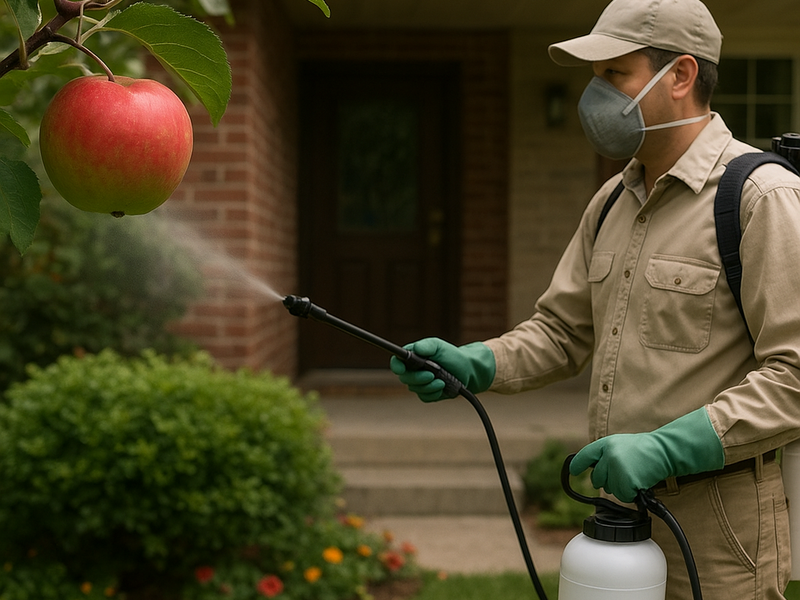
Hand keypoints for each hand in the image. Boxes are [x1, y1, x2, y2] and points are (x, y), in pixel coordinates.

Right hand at [389, 338, 494, 401]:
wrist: (468, 371)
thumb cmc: (453, 356)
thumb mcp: (440, 346)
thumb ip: (427, 346)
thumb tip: (416, 348)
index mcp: (414, 357)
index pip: (397, 362)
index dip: (397, 366)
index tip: (403, 369)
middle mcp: (414, 370)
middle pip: (404, 378)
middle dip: (418, 378)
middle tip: (432, 375)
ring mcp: (420, 383)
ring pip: (415, 389)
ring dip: (429, 386)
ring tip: (442, 380)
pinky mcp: (428, 393)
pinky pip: (424, 397)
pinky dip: (434, 393)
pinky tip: (443, 387)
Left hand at [569, 408, 724, 501]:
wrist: (665, 451)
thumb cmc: (644, 449)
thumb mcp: (621, 445)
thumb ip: (606, 455)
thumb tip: (594, 471)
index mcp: (605, 444)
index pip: (585, 455)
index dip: (577, 465)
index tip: (573, 471)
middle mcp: (608, 455)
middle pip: (596, 479)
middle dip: (607, 481)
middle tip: (624, 473)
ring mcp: (616, 468)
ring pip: (610, 490)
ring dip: (621, 488)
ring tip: (634, 475)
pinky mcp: (626, 481)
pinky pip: (623, 496)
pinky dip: (631, 494)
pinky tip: (639, 482)